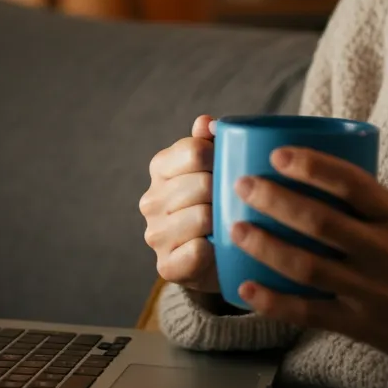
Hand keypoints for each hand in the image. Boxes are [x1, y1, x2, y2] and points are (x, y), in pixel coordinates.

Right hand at [140, 115, 219, 295]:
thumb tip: (206, 122)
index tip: (233, 168)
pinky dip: (215, 249)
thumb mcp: (217, 167)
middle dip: (225, 192)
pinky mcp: (165, 266)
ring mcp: (155, 234)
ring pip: (202, 216)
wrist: (220, 256)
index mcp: (161, 167)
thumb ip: (211, 141)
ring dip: (223, 220)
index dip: (221, 158)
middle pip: (202, 184)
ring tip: (230, 222)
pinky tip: (219, 246)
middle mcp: (151, 199)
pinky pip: (198, 251)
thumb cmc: (221, 202)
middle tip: (237, 201)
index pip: (194, 152)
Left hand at [229, 147, 387, 358]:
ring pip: (309, 268)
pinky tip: (245, 287)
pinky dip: (274, 302)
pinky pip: (309, 313)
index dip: (313, 167)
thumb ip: (362, 198)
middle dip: (276, 202)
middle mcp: (383, 252)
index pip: (353, 183)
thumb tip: (304, 167)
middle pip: (321, 222)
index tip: (278, 154)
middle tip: (243, 186)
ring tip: (236, 230)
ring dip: (267, 247)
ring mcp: (369, 291)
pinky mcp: (357, 324)